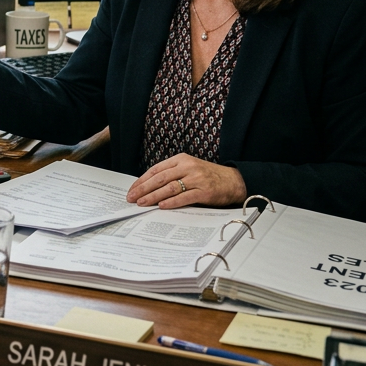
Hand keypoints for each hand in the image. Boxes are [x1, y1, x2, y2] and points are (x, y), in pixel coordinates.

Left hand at [126, 153, 246, 208]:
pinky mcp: (204, 191)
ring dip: (153, 196)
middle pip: (160, 178)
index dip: (141, 180)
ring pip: (169, 188)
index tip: (132, 190)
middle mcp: (188, 167)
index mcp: (181, 159)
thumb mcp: (188, 168)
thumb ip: (171, 174)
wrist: (233, 181)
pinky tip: (161, 206)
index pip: (156, 170)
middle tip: (131, 198)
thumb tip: (148, 188)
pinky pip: (184, 197)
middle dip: (143, 189)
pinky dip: (171, 202)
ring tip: (142, 203)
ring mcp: (196, 179)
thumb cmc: (208, 176)